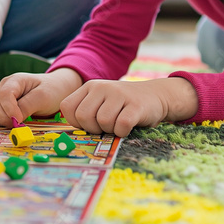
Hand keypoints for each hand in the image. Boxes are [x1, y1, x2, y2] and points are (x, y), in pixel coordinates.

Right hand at [0, 68, 83, 126]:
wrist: (56, 89)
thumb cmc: (52, 90)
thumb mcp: (43, 97)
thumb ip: (27, 106)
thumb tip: (14, 119)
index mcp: (14, 80)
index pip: (5, 95)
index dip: (10, 110)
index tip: (20, 120)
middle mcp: (4, 87)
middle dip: (6, 117)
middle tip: (22, 122)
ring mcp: (1, 96)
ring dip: (3, 121)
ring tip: (20, 121)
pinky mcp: (1, 106)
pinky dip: (3, 122)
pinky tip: (16, 120)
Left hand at [60, 77, 198, 136]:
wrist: (156, 95)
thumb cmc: (123, 105)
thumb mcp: (101, 102)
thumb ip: (86, 112)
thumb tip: (71, 137)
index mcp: (89, 87)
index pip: (67, 107)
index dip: (76, 122)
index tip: (90, 124)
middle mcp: (101, 87)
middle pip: (83, 117)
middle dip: (93, 129)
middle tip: (106, 127)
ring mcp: (119, 94)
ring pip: (103, 122)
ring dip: (111, 130)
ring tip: (119, 123)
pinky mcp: (135, 105)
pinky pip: (121, 125)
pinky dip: (123, 131)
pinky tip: (128, 126)